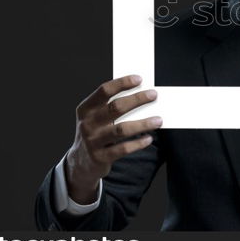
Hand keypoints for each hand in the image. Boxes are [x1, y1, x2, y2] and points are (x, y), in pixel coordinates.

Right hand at [64, 75, 161, 203]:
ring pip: (122, 130)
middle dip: (137, 100)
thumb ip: (112, 107)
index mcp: (85, 109)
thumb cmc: (96, 132)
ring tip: (159, 120)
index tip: (139, 79)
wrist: (81, 161)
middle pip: (115, 108)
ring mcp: (92, 141)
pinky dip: (138, 143)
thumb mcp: (96, 117)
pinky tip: (149, 138)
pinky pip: (123, 149)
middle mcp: (87, 124)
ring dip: (143, 124)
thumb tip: (142, 95)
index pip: (104, 91)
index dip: (122, 83)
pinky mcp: (100, 157)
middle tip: (154, 95)